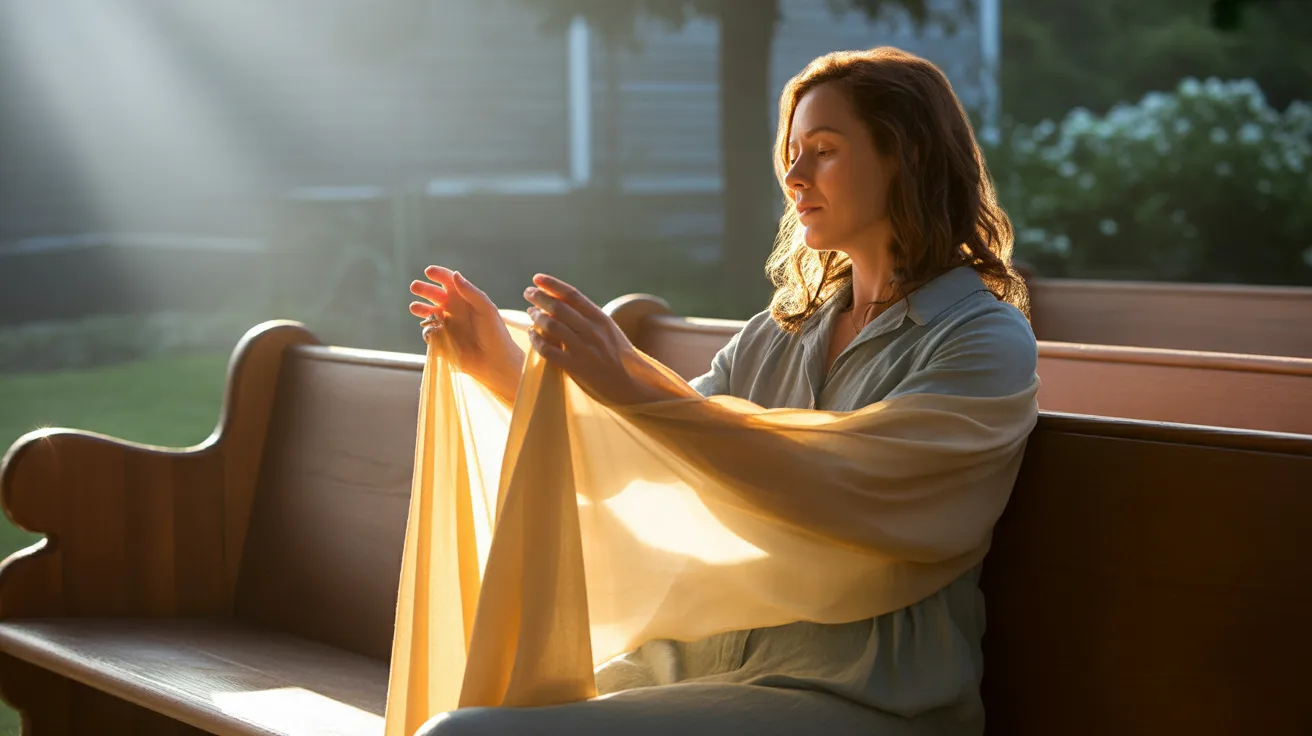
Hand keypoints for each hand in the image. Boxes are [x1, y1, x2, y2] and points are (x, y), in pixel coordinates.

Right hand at [409, 266, 524, 402]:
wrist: (495, 362)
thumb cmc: (495, 333)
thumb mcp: (486, 309)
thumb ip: (471, 292)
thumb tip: (454, 274)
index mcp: (464, 298)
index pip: (448, 281)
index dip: (438, 274)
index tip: (429, 271)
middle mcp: (452, 309)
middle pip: (433, 294)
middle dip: (423, 289)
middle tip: (415, 286)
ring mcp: (445, 325)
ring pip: (427, 313)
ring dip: (420, 308)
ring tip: (415, 307)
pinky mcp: (440, 342)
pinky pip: (429, 334)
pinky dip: (428, 331)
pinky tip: (433, 332)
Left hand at [523, 274, 668, 405]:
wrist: (631, 385)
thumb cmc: (618, 356)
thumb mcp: (609, 331)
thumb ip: (590, 317)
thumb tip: (563, 301)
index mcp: (601, 319)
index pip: (573, 295)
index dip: (552, 285)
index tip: (537, 278)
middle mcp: (593, 331)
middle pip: (559, 308)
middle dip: (540, 297)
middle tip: (528, 292)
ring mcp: (584, 350)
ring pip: (552, 326)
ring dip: (537, 317)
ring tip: (530, 312)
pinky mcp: (576, 367)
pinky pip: (549, 350)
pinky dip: (536, 340)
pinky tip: (531, 334)